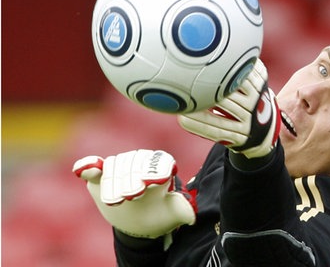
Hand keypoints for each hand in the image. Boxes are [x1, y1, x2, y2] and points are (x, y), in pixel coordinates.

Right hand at [73, 150, 195, 238]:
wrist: (139, 220)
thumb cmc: (159, 214)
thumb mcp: (173, 213)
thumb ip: (182, 209)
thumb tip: (191, 213)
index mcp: (162, 167)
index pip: (159, 163)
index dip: (155, 172)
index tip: (150, 184)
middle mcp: (141, 162)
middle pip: (136, 163)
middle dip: (132, 179)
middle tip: (131, 196)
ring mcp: (121, 167)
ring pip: (115, 166)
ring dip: (114, 181)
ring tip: (115, 200)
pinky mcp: (101, 175)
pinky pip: (93, 167)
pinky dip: (88, 166)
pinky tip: (83, 170)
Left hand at [178, 59, 280, 158]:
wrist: (264, 132)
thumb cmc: (252, 99)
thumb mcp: (255, 82)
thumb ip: (244, 65)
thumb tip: (222, 37)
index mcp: (260, 88)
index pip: (244, 77)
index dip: (228, 72)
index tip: (208, 64)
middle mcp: (257, 105)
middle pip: (232, 96)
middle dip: (212, 90)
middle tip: (190, 81)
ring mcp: (249, 124)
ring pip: (222, 114)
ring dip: (201, 108)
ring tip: (183, 101)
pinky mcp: (239, 138)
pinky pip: (216, 131)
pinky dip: (199, 125)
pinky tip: (182, 119)